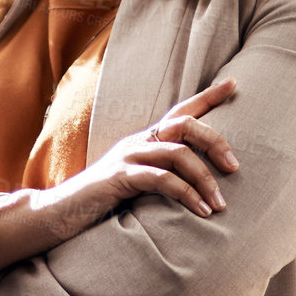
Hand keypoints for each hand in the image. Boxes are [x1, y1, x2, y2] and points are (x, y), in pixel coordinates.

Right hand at [28, 75, 240, 240]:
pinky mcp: (120, 177)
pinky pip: (162, 179)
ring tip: (219, 204)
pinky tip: (200, 211)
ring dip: (204, 179)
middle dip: (216, 143)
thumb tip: (197, 180)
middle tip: (235, 168)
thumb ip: (161, 172)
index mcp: (145, 139)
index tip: (234, 83)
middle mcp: (138, 140)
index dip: (208, 96)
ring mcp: (128, 156)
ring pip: (178, 154)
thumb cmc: (104, 199)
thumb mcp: (137, 180)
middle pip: (187, 125)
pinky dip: (186, 194)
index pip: (181, 110)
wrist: (61, 212)